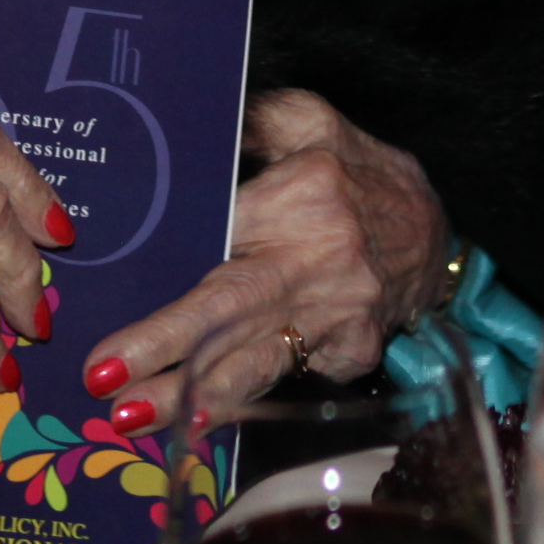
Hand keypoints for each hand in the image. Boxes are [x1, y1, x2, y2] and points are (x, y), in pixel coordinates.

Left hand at [77, 89, 446, 433]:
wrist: (439, 232)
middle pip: (229, 309)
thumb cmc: (360, 173)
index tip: (120, 279)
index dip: (165, 262)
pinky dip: (242, 404)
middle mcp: (319, 260)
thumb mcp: (313, 122)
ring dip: (190, 394)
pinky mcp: (353, 352)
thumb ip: (253, 118)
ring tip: (134, 419)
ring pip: (254, 361)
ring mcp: (339, 315)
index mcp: (303, 194)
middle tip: (104, 382)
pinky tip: (194, 426)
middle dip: (163, 349)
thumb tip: (190, 118)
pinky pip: (287, 380)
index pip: (218, 232)